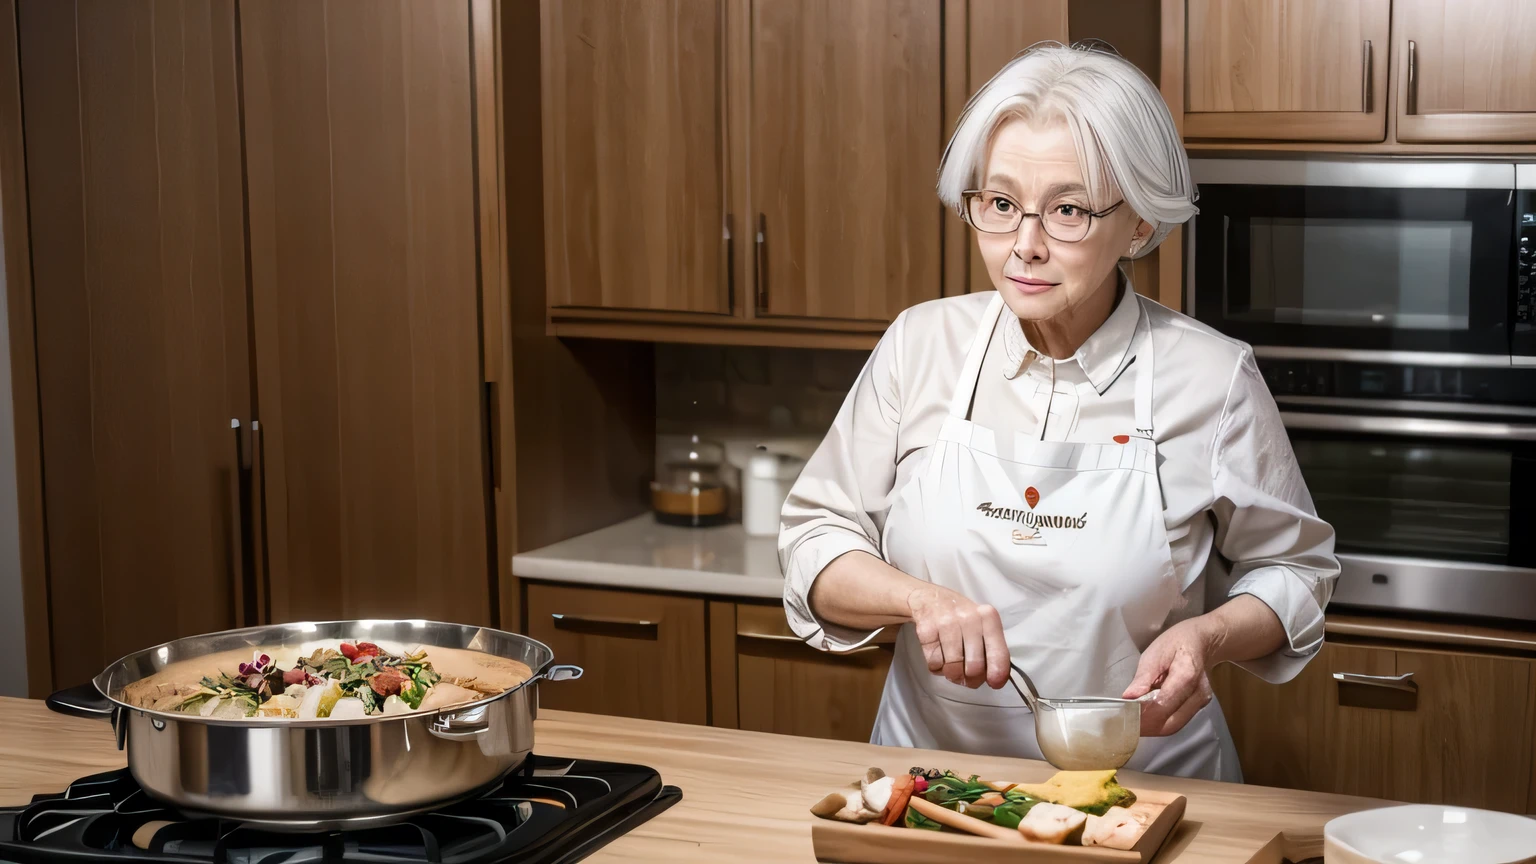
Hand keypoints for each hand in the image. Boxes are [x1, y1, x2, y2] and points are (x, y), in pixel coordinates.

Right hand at [906, 584, 1009, 689]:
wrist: (930, 598)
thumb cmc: (962, 618)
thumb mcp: (983, 626)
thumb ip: (992, 650)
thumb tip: (996, 680)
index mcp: (988, 617)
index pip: (998, 652)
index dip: (997, 673)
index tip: (994, 683)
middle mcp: (969, 619)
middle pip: (974, 667)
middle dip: (971, 679)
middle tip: (967, 677)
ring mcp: (946, 624)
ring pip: (952, 668)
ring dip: (952, 674)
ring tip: (952, 666)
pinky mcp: (926, 631)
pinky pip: (934, 664)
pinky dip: (937, 667)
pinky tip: (939, 656)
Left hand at [1121, 617, 1214, 736]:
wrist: (1199, 641)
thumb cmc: (1174, 644)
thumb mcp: (1154, 654)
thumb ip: (1143, 677)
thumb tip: (1128, 698)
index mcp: (1186, 674)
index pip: (1163, 704)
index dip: (1143, 714)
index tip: (1125, 716)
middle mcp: (1198, 692)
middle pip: (1171, 722)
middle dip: (1148, 727)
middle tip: (1128, 724)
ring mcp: (1201, 701)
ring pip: (1175, 725)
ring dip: (1154, 728)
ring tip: (1135, 722)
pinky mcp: (1200, 705)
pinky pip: (1179, 721)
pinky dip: (1162, 722)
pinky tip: (1148, 717)